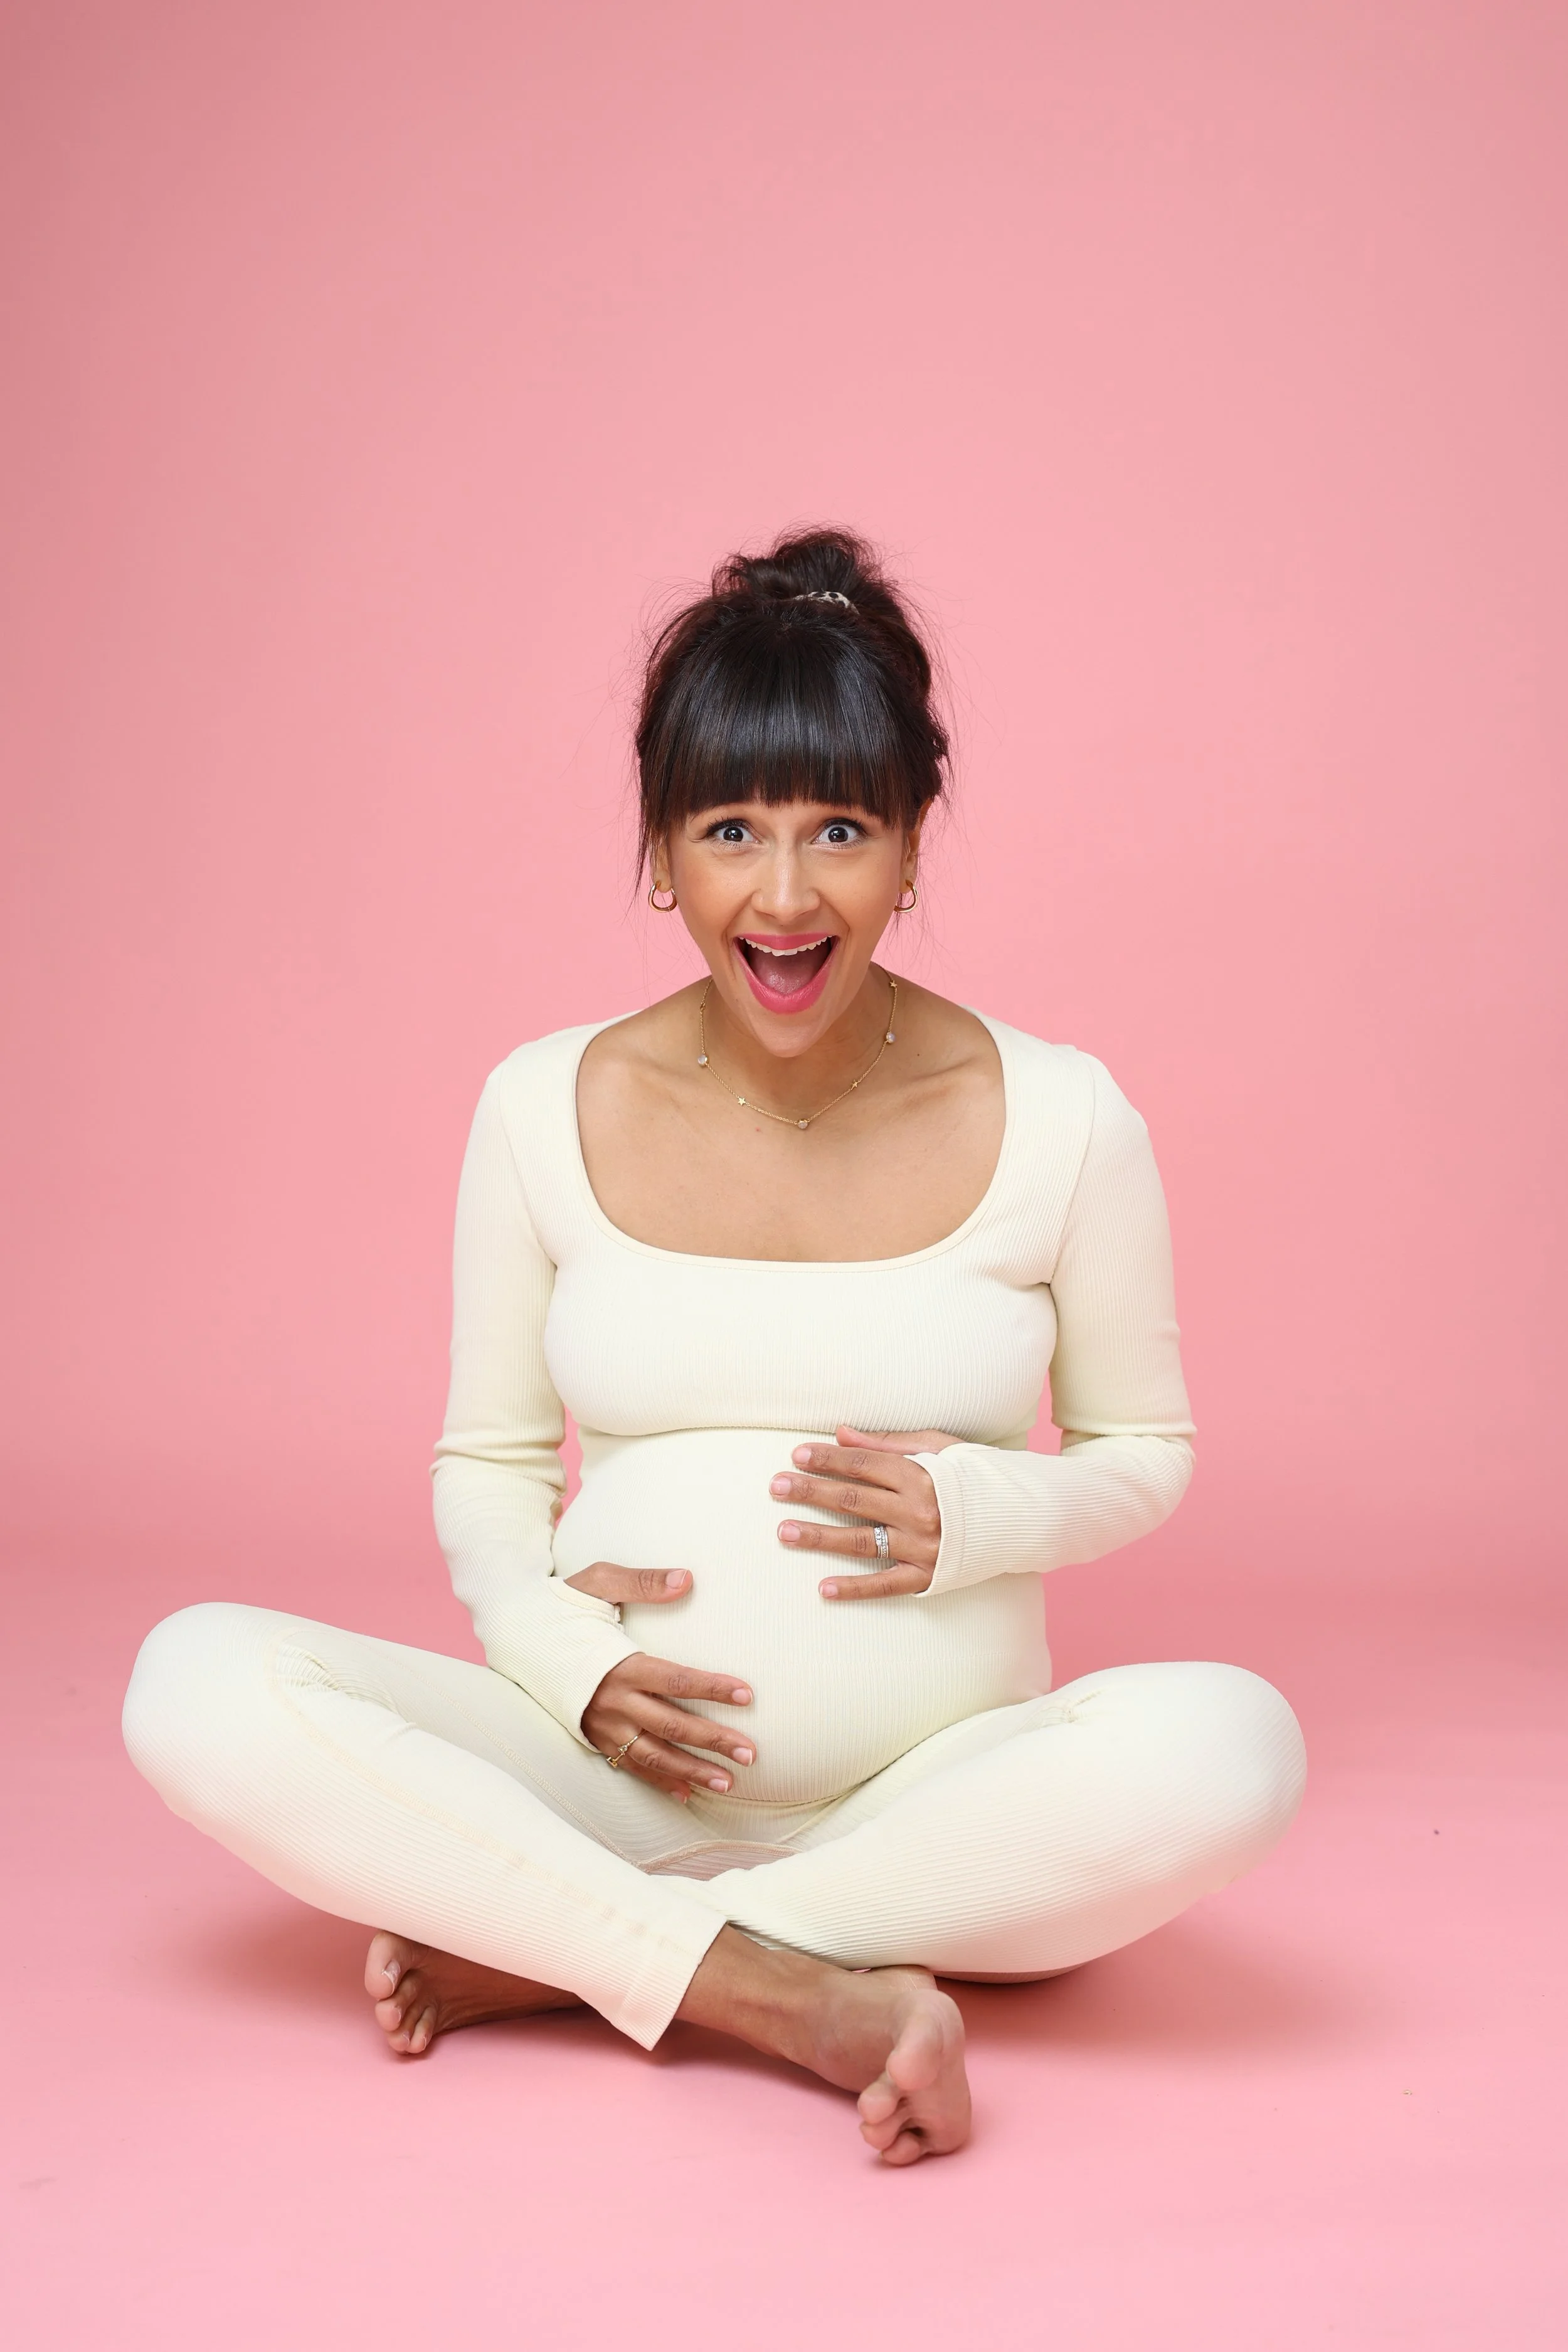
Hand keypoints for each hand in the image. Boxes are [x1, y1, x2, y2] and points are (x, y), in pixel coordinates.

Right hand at [566, 1562, 754, 1799]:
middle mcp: (612, 1700)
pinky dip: (657, 1783)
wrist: (514, 1633)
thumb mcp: (598, 1582)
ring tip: (727, 1783)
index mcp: (618, 1663)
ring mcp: (602, 1724)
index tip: (746, 1695)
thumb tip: (687, 1578)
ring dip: (691, 1771)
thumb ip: (643, 1582)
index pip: (676, 1680)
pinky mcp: (592, 1737)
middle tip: (750, 1754)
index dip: (713, 1688)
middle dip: (713, 1741)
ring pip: (653, 1755)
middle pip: (672, 1725)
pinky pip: (628, 1766)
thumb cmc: (560, 1604)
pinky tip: (684, 1794)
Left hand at [769, 1424, 961, 1599]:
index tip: (796, 1455)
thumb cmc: (976, 1476)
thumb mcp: (938, 1447)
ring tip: (784, 1531)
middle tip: (776, 1486)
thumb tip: (840, 1433)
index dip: (828, 1458)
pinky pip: (885, 1584)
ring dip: (819, 1536)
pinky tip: (823, 1588)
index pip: (864, 1464)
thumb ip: (887, 1443)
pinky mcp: (928, 1577)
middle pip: (854, 1500)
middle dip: (811, 1492)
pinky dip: (855, 1588)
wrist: (1022, 1518)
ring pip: (861, 1541)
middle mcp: (920, 1511)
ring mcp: (923, 1547)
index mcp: (922, 1475)